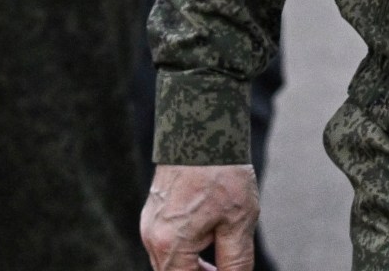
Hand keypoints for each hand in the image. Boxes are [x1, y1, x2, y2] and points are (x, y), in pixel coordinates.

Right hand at [140, 163, 257, 270]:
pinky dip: (186, 246)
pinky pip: (167, 241)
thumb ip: (235, 260)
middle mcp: (152, 238)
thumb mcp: (238, 223)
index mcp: (170, 245)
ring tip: (221, 247)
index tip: (229, 270)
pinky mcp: (153, 211)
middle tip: (228, 266)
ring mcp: (149, 224)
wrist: (202, 131)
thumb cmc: (222, 176)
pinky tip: (209, 233)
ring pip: (170, 259)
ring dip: (193, 263)